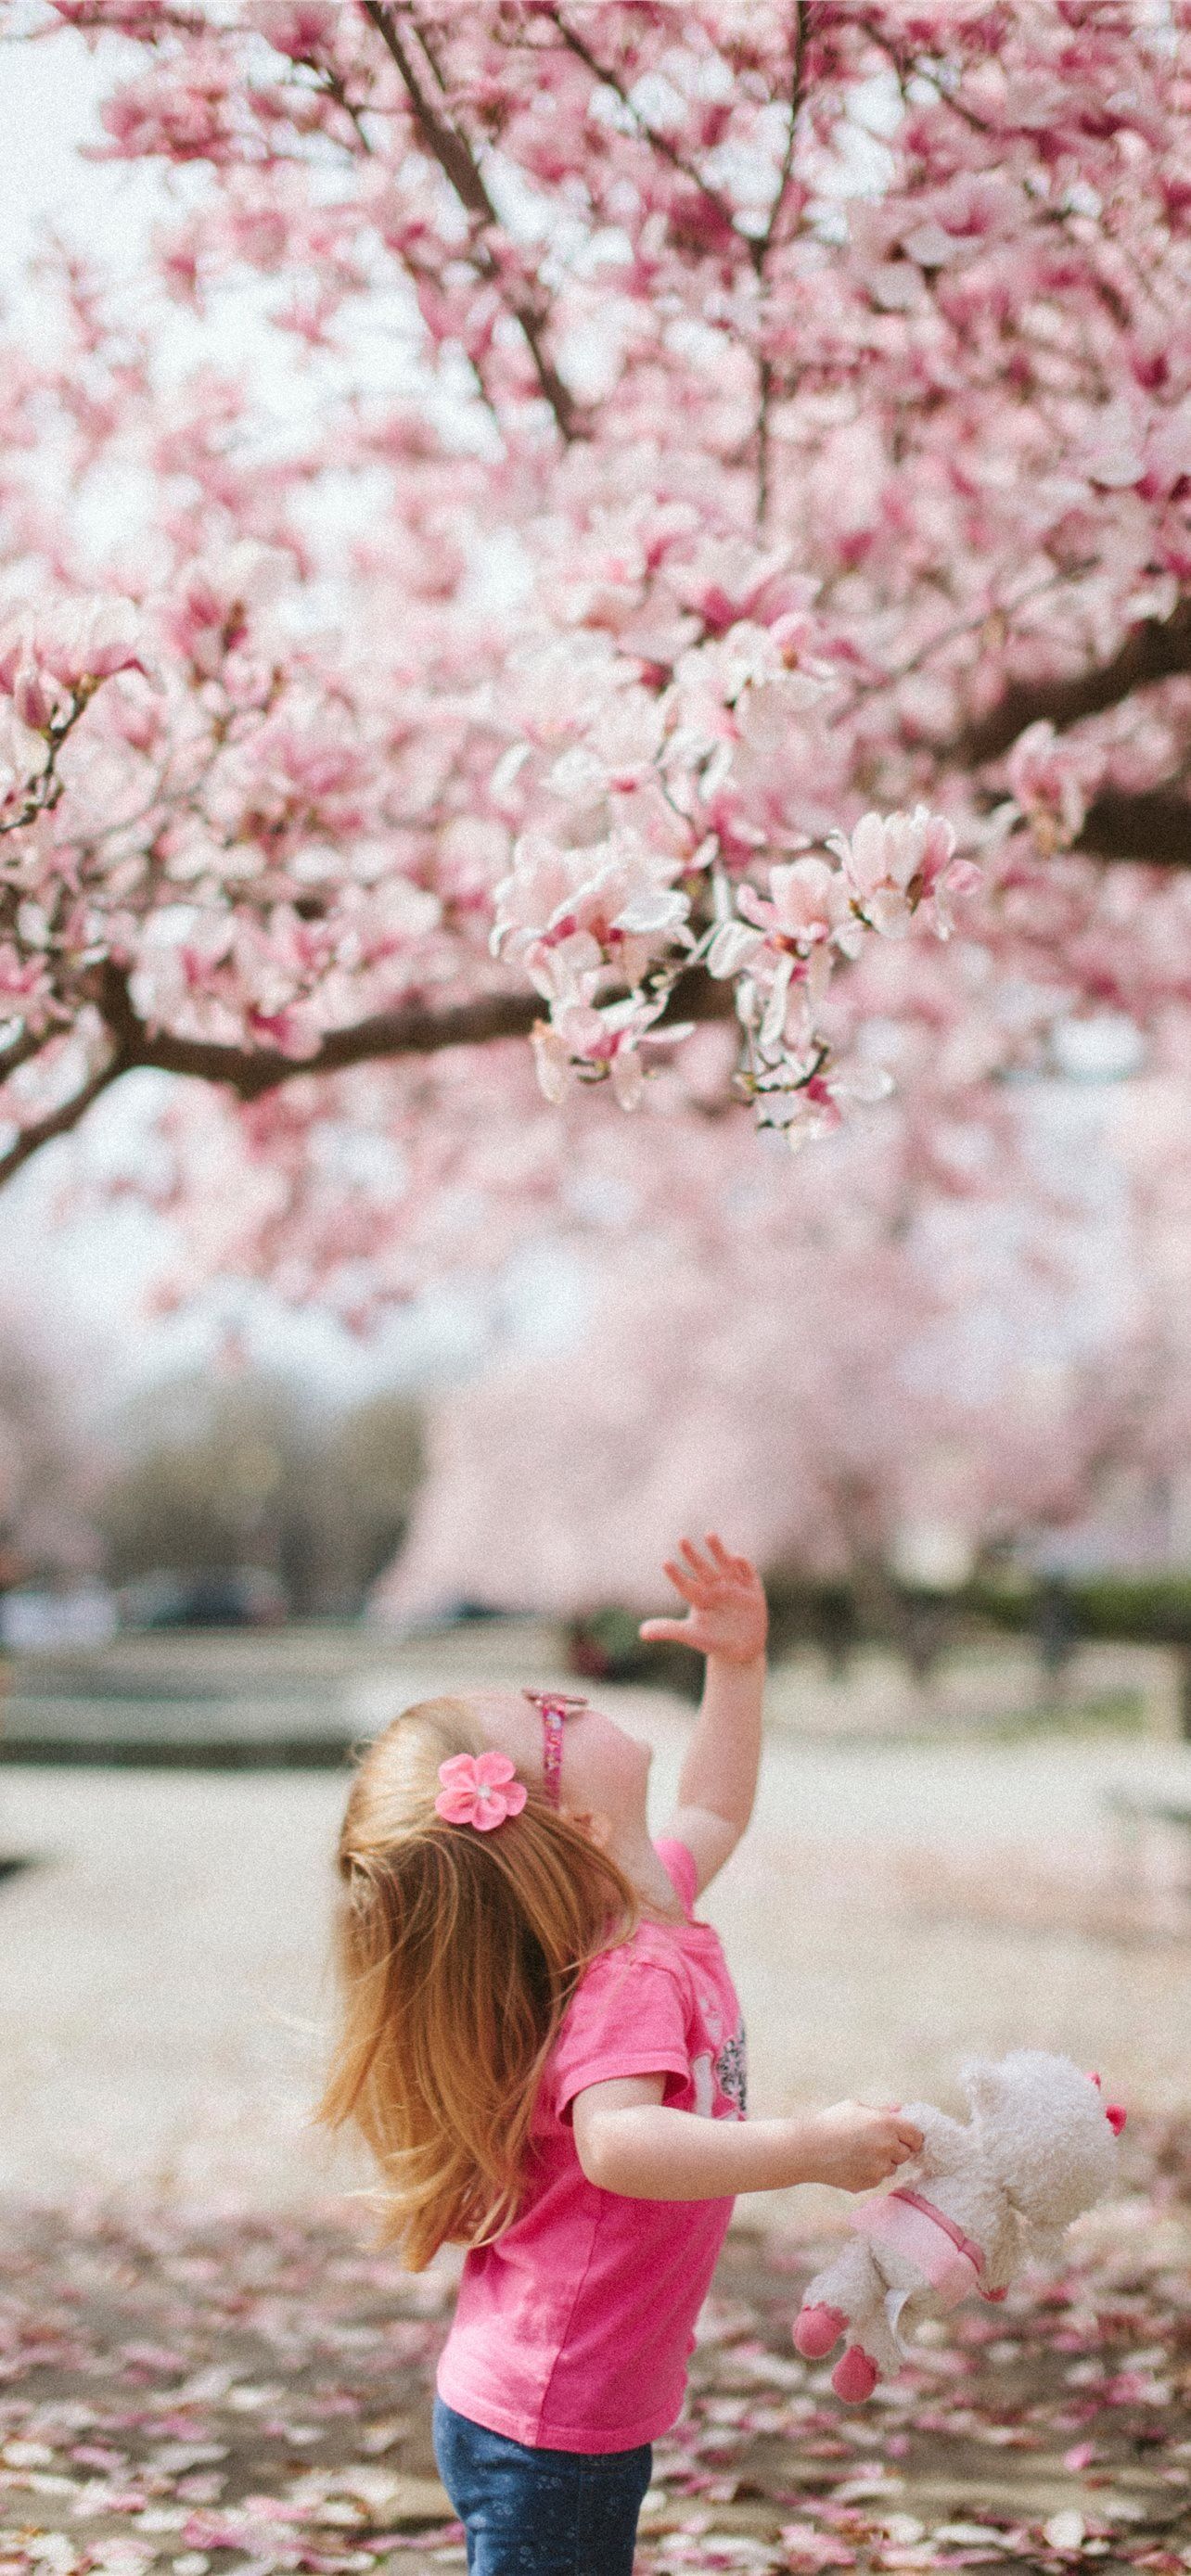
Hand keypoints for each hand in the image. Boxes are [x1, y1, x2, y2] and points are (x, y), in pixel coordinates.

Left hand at [640, 1534, 767, 1665]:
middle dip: (693, 1556)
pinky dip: (743, 1565)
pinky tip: (736, 1558)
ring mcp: (734, 1587)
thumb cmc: (713, 1640)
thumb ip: (668, 1630)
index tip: (665, 1563)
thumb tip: (640, 1633)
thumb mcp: (691, 1635)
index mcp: (699, 1597)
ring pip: (724, 1565)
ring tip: (709, 1535)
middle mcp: (715, 1587)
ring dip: (718, 1550)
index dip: (676, 1575)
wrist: (742, 1649)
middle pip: (702, 1569)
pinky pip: (748, 1573)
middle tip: (681, 1540)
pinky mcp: (752, 1590)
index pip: (685, 1585)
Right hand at [804, 2100, 924, 2193]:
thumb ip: (882, 2110)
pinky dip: (870, 2173)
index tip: (904, 2137)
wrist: (808, 2149)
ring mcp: (879, 2169)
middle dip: (896, 2149)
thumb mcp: (856, 2108)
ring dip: (883, 2162)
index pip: (916, 2136)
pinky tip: (852, 2163)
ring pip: (892, 2168)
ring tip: (860, 2153)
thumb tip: (899, 2109)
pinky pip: (877, 2178)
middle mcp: (887, 2148)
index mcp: (887, 2125)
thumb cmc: (830, 2123)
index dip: (912, 2136)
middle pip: (906, 2153)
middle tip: (877, 2143)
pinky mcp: (869, 2183)